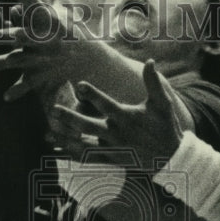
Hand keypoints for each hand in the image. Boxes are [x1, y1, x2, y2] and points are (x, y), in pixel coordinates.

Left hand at [0, 0, 90, 100]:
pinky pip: (31, 84)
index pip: (38, 5)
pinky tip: (5, 96)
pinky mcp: (45, 75)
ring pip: (24, 61)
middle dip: (12, 36)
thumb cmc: (73, 28)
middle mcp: (49, 40)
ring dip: (6, 64)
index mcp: (53, 21)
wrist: (91, 59)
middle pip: (28, 37)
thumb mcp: (65, 5)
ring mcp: (47, 59)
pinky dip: (19, 91)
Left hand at [47, 60, 184, 168]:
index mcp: (127, 118)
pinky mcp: (110, 159)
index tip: (79, 84)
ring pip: (84, 144)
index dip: (93, 94)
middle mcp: (116, 134)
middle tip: (54, 109)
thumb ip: (153, 82)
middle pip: (89, 126)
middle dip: (71, 118)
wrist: (170, 159)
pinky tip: (58, 150)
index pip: (107, 104)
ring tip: (49, 133)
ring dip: (66, 139)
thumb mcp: (162, 104)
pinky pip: (88, 158)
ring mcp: (112, 148)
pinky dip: (72, 155)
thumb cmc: (165, 127)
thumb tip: (150, 60)